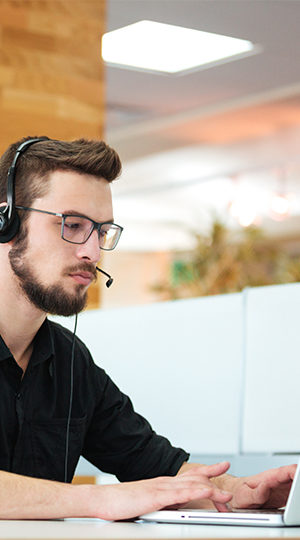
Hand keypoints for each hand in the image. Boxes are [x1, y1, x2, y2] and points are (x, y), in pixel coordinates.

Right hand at [89, 464, 231, 520]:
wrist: (102, 500)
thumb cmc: (121, 503)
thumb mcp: (147, 504)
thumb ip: (163, 504)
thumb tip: (176, 508)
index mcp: (163, 485)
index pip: (189, 475)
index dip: (207, 471)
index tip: (221, 466)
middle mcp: (165, 483)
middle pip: (194, 476)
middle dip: (213, 474)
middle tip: (227, 473)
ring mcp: (161, 489)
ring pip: (191, 485)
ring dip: (211, 488)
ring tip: (226, 495)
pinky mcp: (156, 497)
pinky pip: (180, 494)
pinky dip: (196, 492)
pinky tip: (206, 493)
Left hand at [230, 464, 296, 508]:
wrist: (235, 496)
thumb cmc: (239, 494)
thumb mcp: (245, 496)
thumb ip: (256, 493)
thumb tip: (267, 486)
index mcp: (269, 477)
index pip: (288, 471)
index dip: (297, 473)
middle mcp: (278, 480)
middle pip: (295, 476)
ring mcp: (282, 487)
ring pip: (296, 483)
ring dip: (299, 488)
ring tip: (299, 499)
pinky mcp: (284, 496)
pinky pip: (295, 493)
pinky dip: (297, 496)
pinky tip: (297, 502)